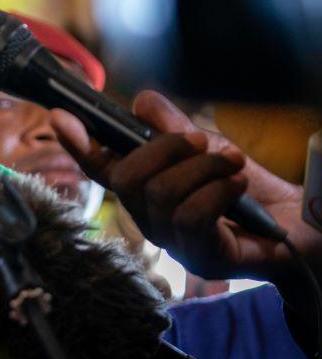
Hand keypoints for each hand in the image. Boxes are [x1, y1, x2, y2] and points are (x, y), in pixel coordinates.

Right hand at [51, 90, 310, 281]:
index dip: (78, 144)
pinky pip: (192, 215)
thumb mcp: (207, 147)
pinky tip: (237, 186)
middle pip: (126, 180)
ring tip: (232, 163)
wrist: (298, 226)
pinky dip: (218, 189)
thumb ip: (172, 126)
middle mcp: (151, 219)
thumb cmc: (246, 190)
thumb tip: (140, 101)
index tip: (60, 116)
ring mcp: (174, 242)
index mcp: (146, 190)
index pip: (102, 167)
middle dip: (163, 150)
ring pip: (162, 194)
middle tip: (200, 140)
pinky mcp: (202, 257)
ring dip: (202, 167)